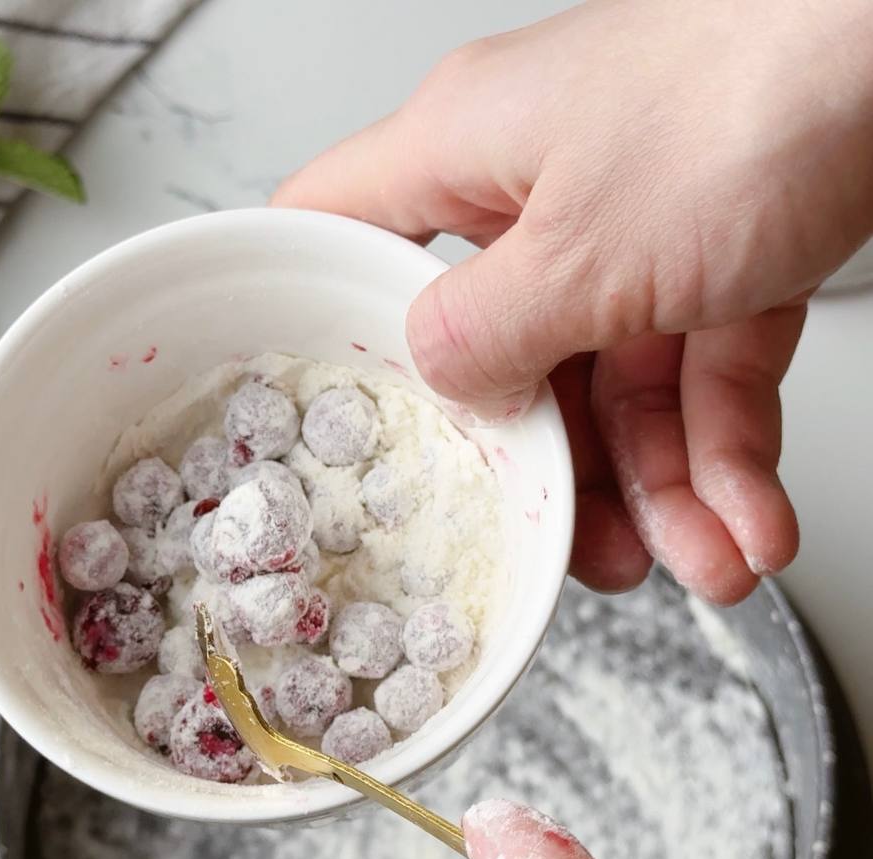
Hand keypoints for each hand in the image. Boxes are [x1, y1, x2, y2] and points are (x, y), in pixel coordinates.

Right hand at [273, 0, 872, 603]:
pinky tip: (749, 520)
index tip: (323, 412)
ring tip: (706, 559)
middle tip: (574, 546)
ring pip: (620, 394)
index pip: (346, 226)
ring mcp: (636, 228)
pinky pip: (707, 382)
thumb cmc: (753, 82)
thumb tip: (438, 378)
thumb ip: (485, 334)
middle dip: (554, 475)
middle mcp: (543, 192)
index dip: (320, 313)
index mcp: (467, 151)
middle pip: (507, 364)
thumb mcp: (580, 250)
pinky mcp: (725, 260)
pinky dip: (729, 459)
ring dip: (665, 494)